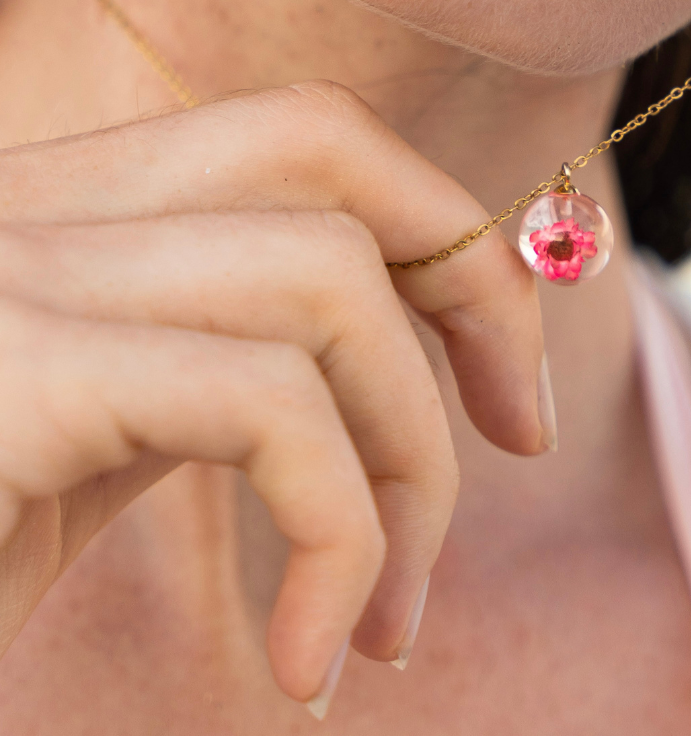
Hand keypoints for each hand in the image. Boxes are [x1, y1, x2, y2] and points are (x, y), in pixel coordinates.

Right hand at [0, 81, 546, 706]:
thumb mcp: (108, 448)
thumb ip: (229, 369)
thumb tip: (407, 349)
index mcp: (67, 217)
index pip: (300, 140)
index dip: (438, 234)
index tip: (503, 384)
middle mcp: (26, 210)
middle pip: (320, 144)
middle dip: (468, 282)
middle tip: (522, 439)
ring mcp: (4, 276)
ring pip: (321, 275)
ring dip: (411, 454)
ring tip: (384, 617)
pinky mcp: (5, 369)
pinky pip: (264, 398)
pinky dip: (340, 529)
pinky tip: (306, 666)